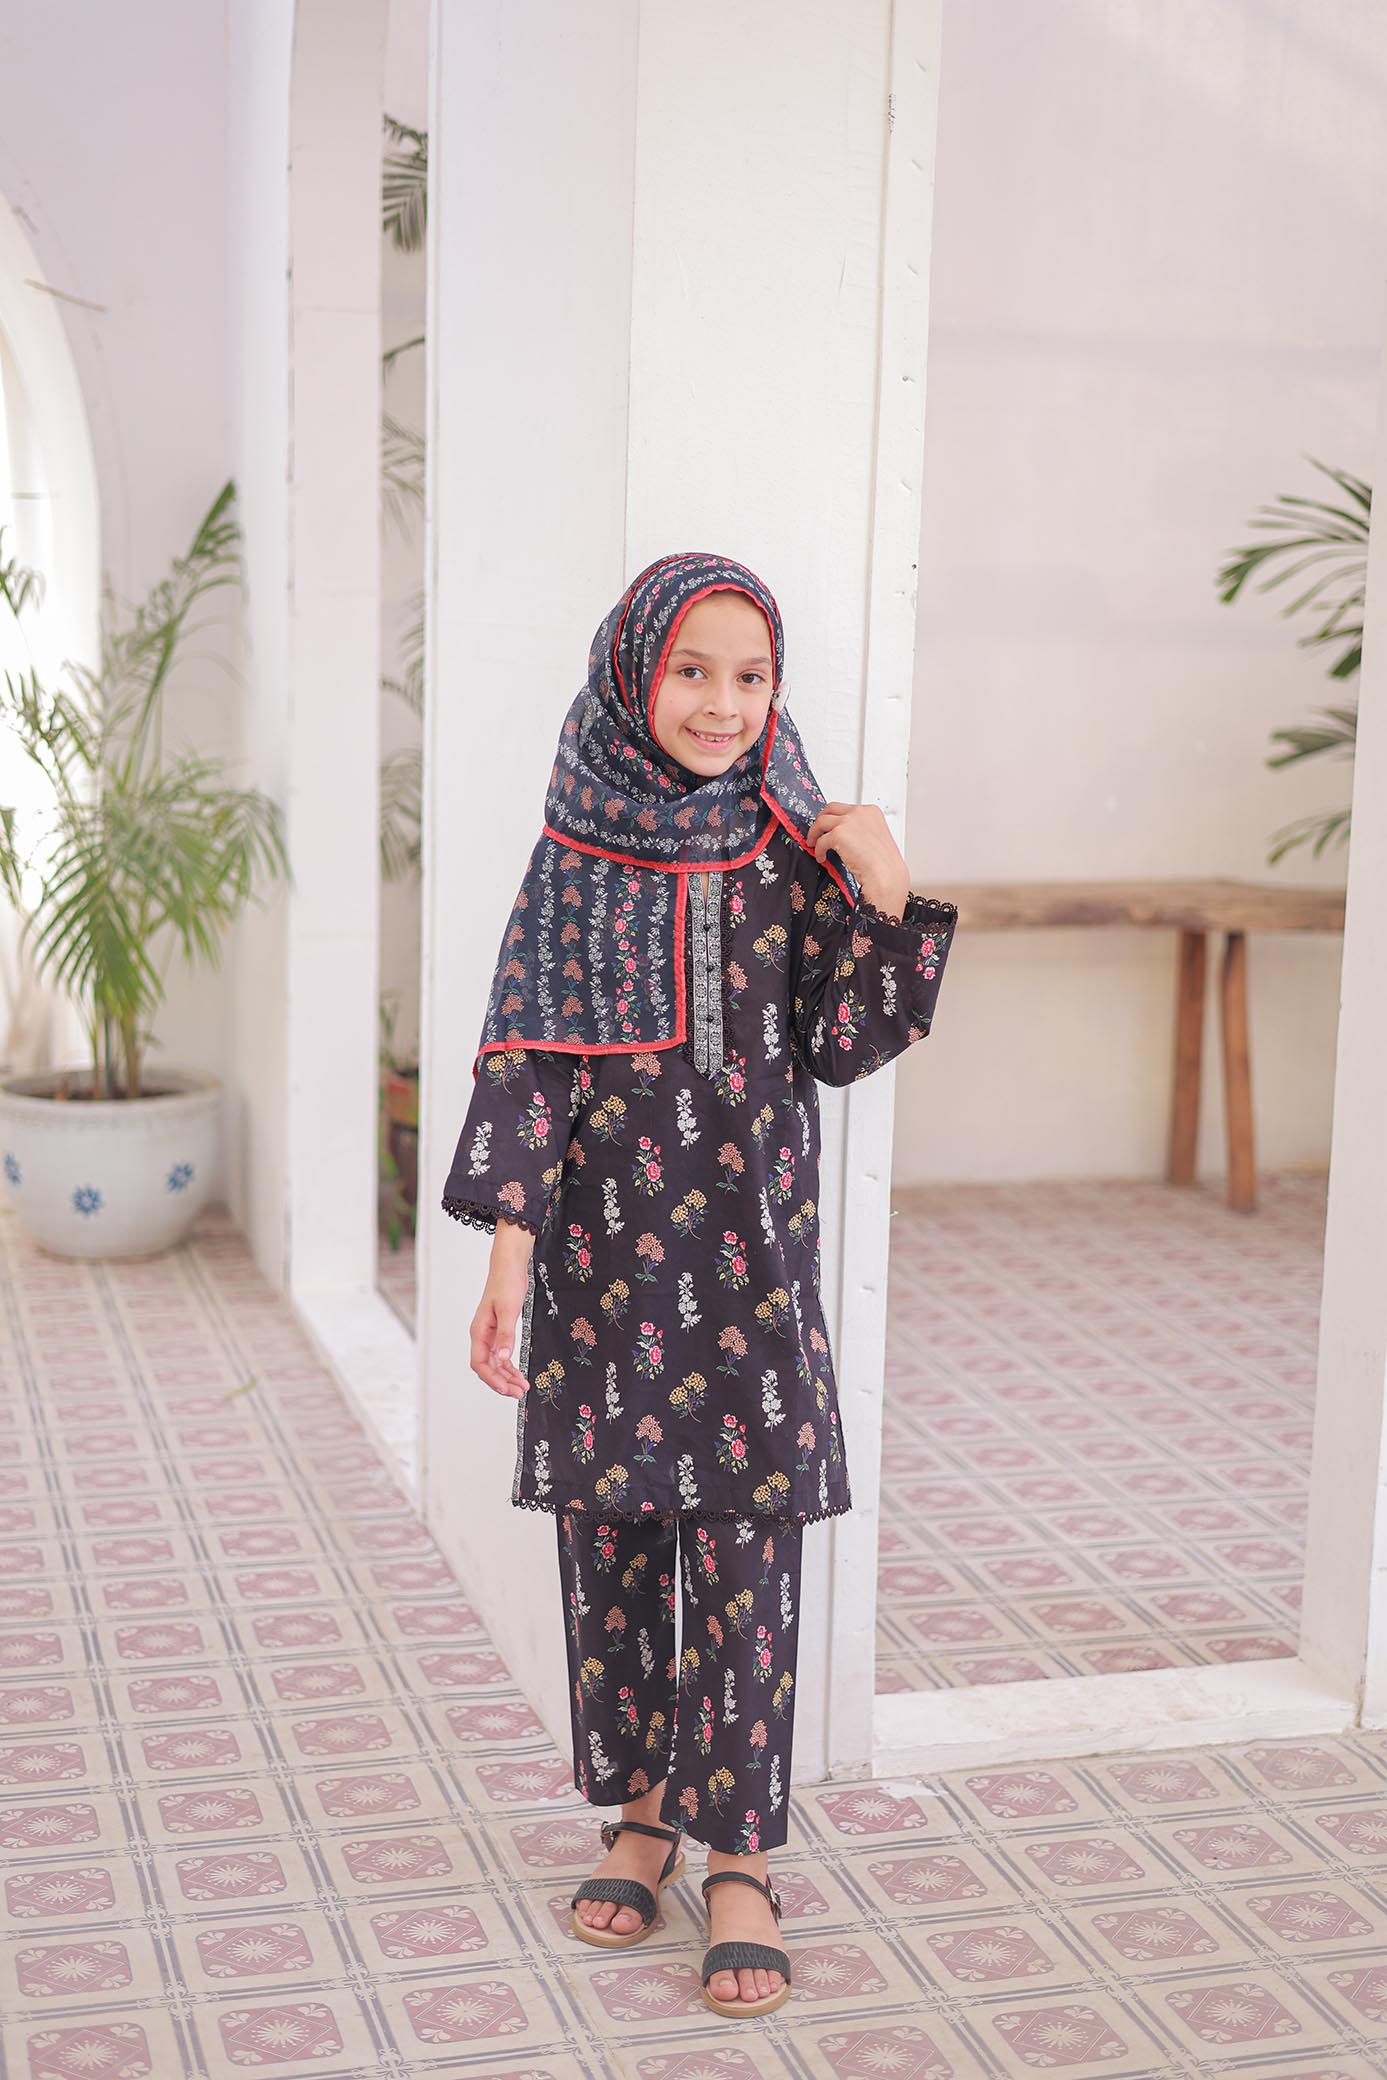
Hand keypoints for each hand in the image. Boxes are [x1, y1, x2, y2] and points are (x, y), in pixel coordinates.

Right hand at [469, 1219, 534, 1398]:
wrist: (510, 1266)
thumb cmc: (506, 1283)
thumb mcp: (508, 1310)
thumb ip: (506, 1335)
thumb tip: (504, 1358)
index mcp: (479, 1332)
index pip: (480, 1363)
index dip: (492, 1379)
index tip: (506, 1389)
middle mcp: (482, 1335)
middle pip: (488, 1367)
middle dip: (502, 1382)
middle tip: (519, 1393)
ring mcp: (490, 1334)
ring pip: (496, 1363)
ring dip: (508, 1376)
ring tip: (522, 1387)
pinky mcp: (500, 1330)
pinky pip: (502, 1354)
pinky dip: (510, 1365)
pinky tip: (519, 1373)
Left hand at [804, 801, 909, 916]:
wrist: (885, 873)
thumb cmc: (884, 862)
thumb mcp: (876, 837)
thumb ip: (862, 830)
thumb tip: (846, 836)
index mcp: (871, 811)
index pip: (847, 808)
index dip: (836, 817)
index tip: (831, 826)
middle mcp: (860, 812)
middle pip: (830, 809)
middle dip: (821, 819)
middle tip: (817, 831)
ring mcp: (848, 821)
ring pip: (821, 821)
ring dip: (814, 833)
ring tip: (814, 844)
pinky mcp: (838, 834)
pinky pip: (820, 840)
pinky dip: (818, 850)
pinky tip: (821, 857)